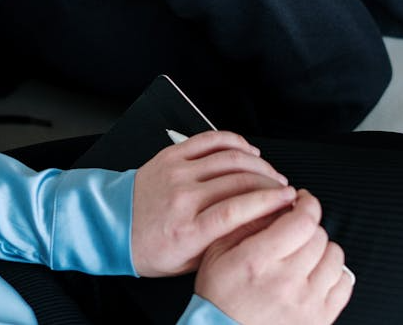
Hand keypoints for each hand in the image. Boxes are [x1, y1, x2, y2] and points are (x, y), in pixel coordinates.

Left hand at [131, 131, 296, 277]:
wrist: (113, 224)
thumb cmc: (150, 247)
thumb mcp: (189, 262)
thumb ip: (223, 244)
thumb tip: (259, 226)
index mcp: (187, 230)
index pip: (236, 210)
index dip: (269, 202)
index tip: (289, 200)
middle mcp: (182, 198)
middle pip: (239, 182)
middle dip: (271, 183)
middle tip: (286, 189)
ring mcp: (177, 172)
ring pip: (229, 158)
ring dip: (258, 163)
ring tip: (271, 173)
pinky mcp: (172, 155)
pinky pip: (210, 140)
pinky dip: (234, 142)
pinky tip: (249, 151)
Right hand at [195, 190, 354, 324]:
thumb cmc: (220, 297)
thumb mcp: (218, 253)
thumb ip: (245, 223)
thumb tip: (276, 203)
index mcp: (258, 261)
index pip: (302, 221)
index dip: (307, 204)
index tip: (302, 200)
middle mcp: (286, 282)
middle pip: (318, 235)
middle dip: (308, 226)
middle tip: (295, 230)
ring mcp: (307, 302)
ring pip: (334, 256)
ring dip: (322, 249)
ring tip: (305, 253)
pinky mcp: (320, 319)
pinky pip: (344, 283)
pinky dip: (334, 273)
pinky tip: (317, 273)